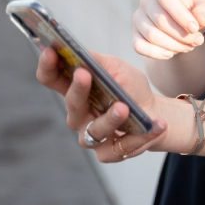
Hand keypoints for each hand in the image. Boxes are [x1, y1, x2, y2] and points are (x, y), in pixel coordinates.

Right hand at [36, 47, 166, 161]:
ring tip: (125, 107)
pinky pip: (120, 148)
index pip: (52, 79)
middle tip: (84, 74)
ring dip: (110, 119)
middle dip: (78, 89)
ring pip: (95, 130)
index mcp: (76, 90)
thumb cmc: (130, 88)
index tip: (49, 51)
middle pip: (71, 104)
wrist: (154, 113)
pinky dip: (141, 137)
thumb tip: (78, 51)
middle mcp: (78, 114)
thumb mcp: (117, 68)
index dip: (47, 66)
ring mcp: (91, 135)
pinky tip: (158, 124)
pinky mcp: (108, 153)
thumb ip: (98, 61)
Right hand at [132, 0, 204, 59]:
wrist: (183, 27)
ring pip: (152, 35)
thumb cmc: (194, 13)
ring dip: (174, 45)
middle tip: (198, 40)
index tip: (195, 28)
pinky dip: (157, 53)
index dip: (180, 15)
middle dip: (182, 34)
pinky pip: (140, 47)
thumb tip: (199, 18)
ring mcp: (137, 18)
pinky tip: (171, 54)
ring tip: (189, 46)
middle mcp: (145, 0)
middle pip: (160, 19)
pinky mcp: (134, 35)